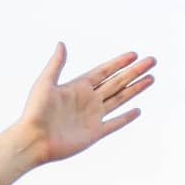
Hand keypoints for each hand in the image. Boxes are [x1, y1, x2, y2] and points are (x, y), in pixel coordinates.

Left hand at [15, 42, 156, 164]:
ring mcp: (92, 116)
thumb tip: (62, 44)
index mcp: (77, 87)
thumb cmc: (35, 111)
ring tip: (151, 78)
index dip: (118, 63)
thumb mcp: (45, 83)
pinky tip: (137, 110)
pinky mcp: (94, 133)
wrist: (33, 140)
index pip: (104, 71)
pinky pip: (114, 123)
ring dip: (135, 89)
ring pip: (119, 99)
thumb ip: (56, 65)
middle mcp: (88, 100)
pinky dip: (126, 117)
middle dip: (134, 72)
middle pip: (116, 82)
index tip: (134, 54)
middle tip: (151, 61)